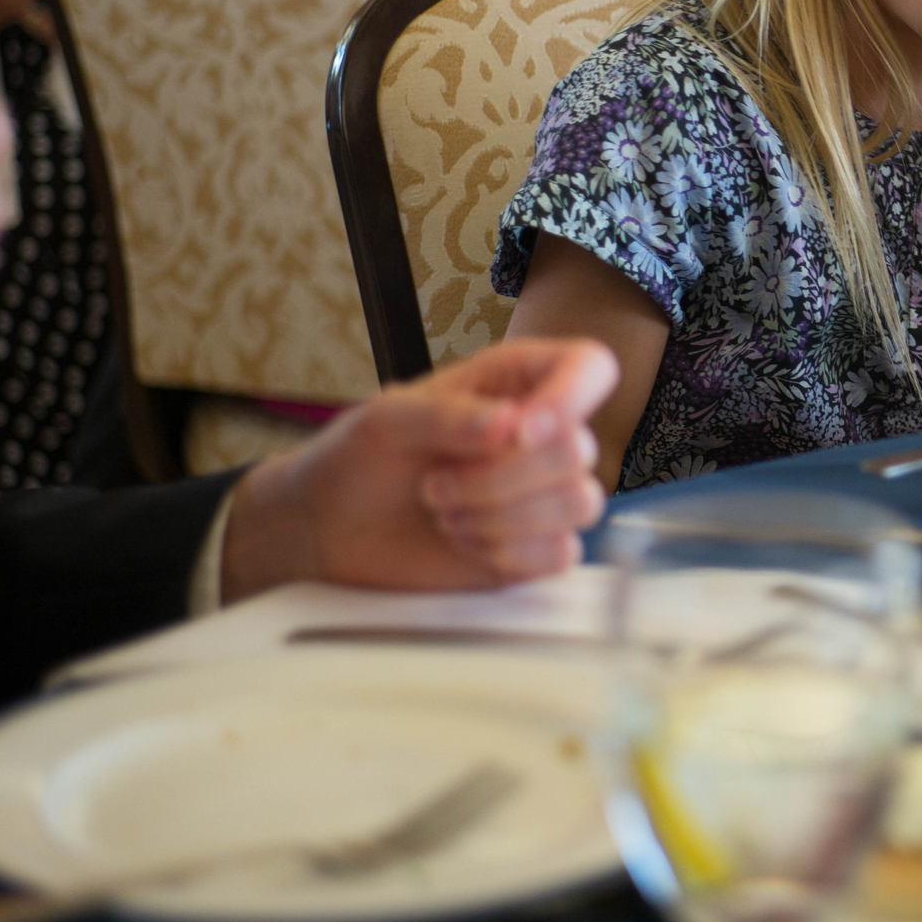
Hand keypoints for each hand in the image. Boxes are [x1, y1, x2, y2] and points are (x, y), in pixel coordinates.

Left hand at [220, 338, 622, 601]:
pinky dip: (508, 552)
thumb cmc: (358, 459)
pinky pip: (562, 552)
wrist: (330, 531)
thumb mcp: (387, 419)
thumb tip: (512, 425)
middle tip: (439, 483)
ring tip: (446, 513)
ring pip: (579, 503)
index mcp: (518, 381)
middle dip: (502, 477)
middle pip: (580, 449)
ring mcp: (543, 494)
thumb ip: (450, 415)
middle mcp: (541, 434)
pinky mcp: (538, 548)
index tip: (519, 430)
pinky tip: (466, 542)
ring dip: (500, 517)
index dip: (569, 399)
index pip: (590, 368)